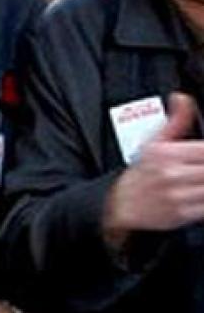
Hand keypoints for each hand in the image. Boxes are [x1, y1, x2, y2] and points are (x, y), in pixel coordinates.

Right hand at [104, 94, 203, 238]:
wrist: (118, 205)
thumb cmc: (139, 173)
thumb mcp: (153, 142)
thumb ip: (175, 120)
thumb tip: (181, 98)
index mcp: (166, 153)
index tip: (203, 152)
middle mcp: (172, 174)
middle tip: (200, 166)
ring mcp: (177, 195)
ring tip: (199, 177)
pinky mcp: (182, 214)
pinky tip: (199, 190)